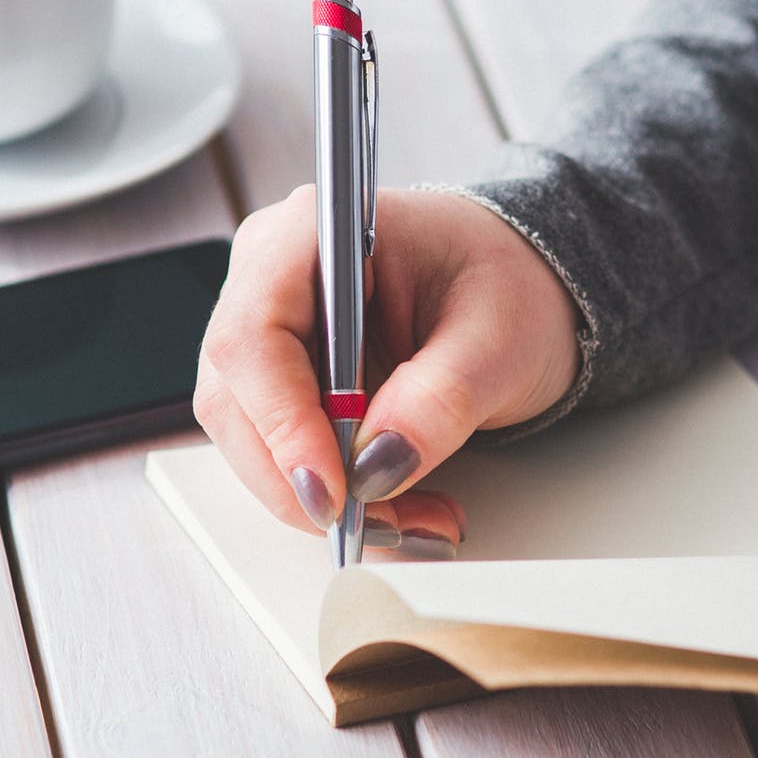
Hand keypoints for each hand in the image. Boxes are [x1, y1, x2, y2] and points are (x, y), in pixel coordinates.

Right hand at [194, 186, 581, 554]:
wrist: (519, 290)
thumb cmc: (506, 284)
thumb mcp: (498, 340)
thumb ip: (439, 399)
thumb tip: (378, 464)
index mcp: (313, 233)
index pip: (253, 336)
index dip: (281, 422)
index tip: (332, 489)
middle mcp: (271, 278)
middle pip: (238, 399)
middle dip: (306, 479)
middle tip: (387, 524)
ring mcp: (270, 332)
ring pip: (253, 440)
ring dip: (326, 499)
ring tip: (413, 522)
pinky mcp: (284, 381)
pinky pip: (281, 453)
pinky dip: (337, 495)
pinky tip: (397, 508)